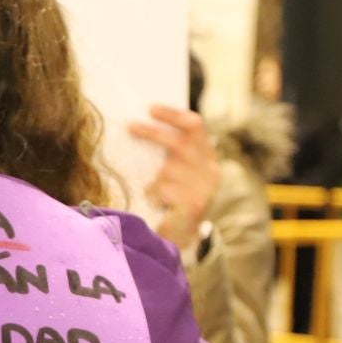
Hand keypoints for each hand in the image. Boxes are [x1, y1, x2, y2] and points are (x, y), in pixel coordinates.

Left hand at [130, 105, 220, 245]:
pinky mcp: (194, 205)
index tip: (150, 109)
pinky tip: (156, 202)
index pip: (194, 125)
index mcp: (207, 154)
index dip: (172, 115)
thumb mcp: (177, 168)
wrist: (184, 233)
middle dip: (153, 133)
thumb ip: (169, 150)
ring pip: (169, 170)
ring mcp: (204, 188)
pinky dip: (154, 194)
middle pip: (180, 143)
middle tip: (131, 127)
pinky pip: (165, 191)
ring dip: (154, 178)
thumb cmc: (175, 195)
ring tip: (150, 188)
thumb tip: (139, 123)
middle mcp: (210, 169)